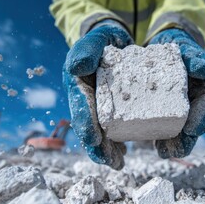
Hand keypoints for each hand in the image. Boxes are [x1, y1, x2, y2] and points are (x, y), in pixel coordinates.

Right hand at [63, 22, 132, 168]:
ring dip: (109, 151)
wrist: (116, 43)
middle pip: (91, 129)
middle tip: (111, 162)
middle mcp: (88, 102)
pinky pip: (118, 129)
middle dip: (99, 148)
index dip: (86, 125)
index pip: (81, 109)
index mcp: (79, 88)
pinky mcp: (115, 111)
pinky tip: (128, 151)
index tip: (94, 140)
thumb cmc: (102, 43)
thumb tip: (76, 68)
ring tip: (119, 163)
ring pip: (103, 134)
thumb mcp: (94, 40)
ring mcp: (101, 109)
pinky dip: (123, 141)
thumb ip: (86, 49)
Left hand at [149, 28, 204, 158]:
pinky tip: (153, 146)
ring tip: (163, 152)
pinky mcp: (164, 112)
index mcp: (204, 90)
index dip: (200, 120)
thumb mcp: (188, 50)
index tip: (192, 130)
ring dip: (173, 144)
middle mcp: (194, 104)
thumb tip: (200, 68)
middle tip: (176, 150)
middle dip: (186, 141)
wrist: (165, 49)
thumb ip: (194, 57)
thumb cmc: (180, 50)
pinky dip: (160, 138)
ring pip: (180, 131)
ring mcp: (180, 110)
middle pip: (193, 126)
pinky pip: (164, 127)